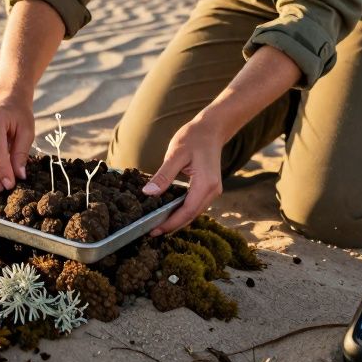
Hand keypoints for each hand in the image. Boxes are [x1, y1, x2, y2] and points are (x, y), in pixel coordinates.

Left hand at [142, 118, 224, 235]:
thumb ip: (163, 176)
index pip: (187, 211)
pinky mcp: (210, 188)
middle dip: (172, 226)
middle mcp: (213, 191)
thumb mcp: (175, 154)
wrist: (211, 129)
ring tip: (158, 225)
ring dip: (177, 220)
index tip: (154, 231)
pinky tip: (169, 213)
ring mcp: (213, 191)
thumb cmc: (193, 138)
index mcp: (206, 184)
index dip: (170, 224)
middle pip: (191, 216)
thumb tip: (149, 193)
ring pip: (194, 212)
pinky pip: (195, 205)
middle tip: (151, 232)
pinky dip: (183, 212)